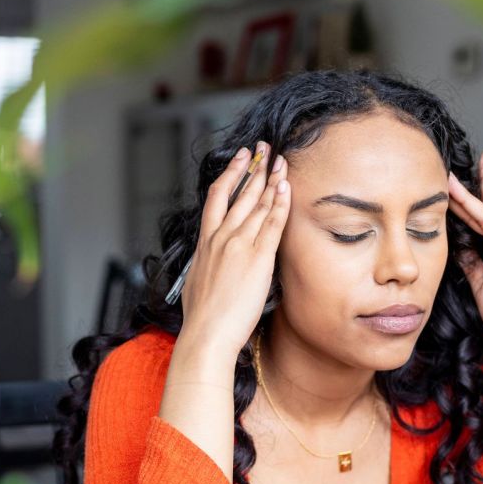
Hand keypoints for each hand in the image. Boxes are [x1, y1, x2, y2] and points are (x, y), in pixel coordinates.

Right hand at [179, 141, 290, 356]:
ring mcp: (238, 246)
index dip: (230, 175)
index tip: (241, 161)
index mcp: (204, 244)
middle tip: (264, 148)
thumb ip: (207, 268)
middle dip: (254, 168)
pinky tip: (286, 187)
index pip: (217, 199)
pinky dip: (279, 203)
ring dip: (271, 179)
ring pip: (256, 204)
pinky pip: (271, 223)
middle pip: (239, 194)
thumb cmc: (202, 319)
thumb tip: (210, 268)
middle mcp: (220, 238)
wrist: (206, 335)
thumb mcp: (197, 284)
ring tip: (281, 160)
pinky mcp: (257, 258)